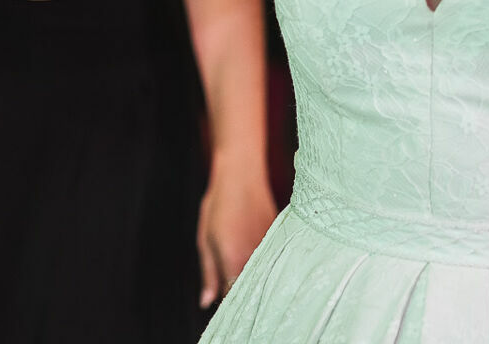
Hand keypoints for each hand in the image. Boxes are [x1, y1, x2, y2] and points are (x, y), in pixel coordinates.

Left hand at [196, 156, 276, 307]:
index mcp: (234, 261)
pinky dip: (270, 269)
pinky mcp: (282, 241)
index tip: (228, 313)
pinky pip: (276, 264)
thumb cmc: (219, 205)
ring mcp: (272, 250)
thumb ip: (208, 274)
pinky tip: (265, 269)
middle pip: (253, 292)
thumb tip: (205, 302)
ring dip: (259, 285)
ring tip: (254, 284)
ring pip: (267, 280)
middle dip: (246, 300)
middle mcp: (256, 259)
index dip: (230, 308)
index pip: (234, 299)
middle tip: (240, 301)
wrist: (242, 175)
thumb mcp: (206, 240)